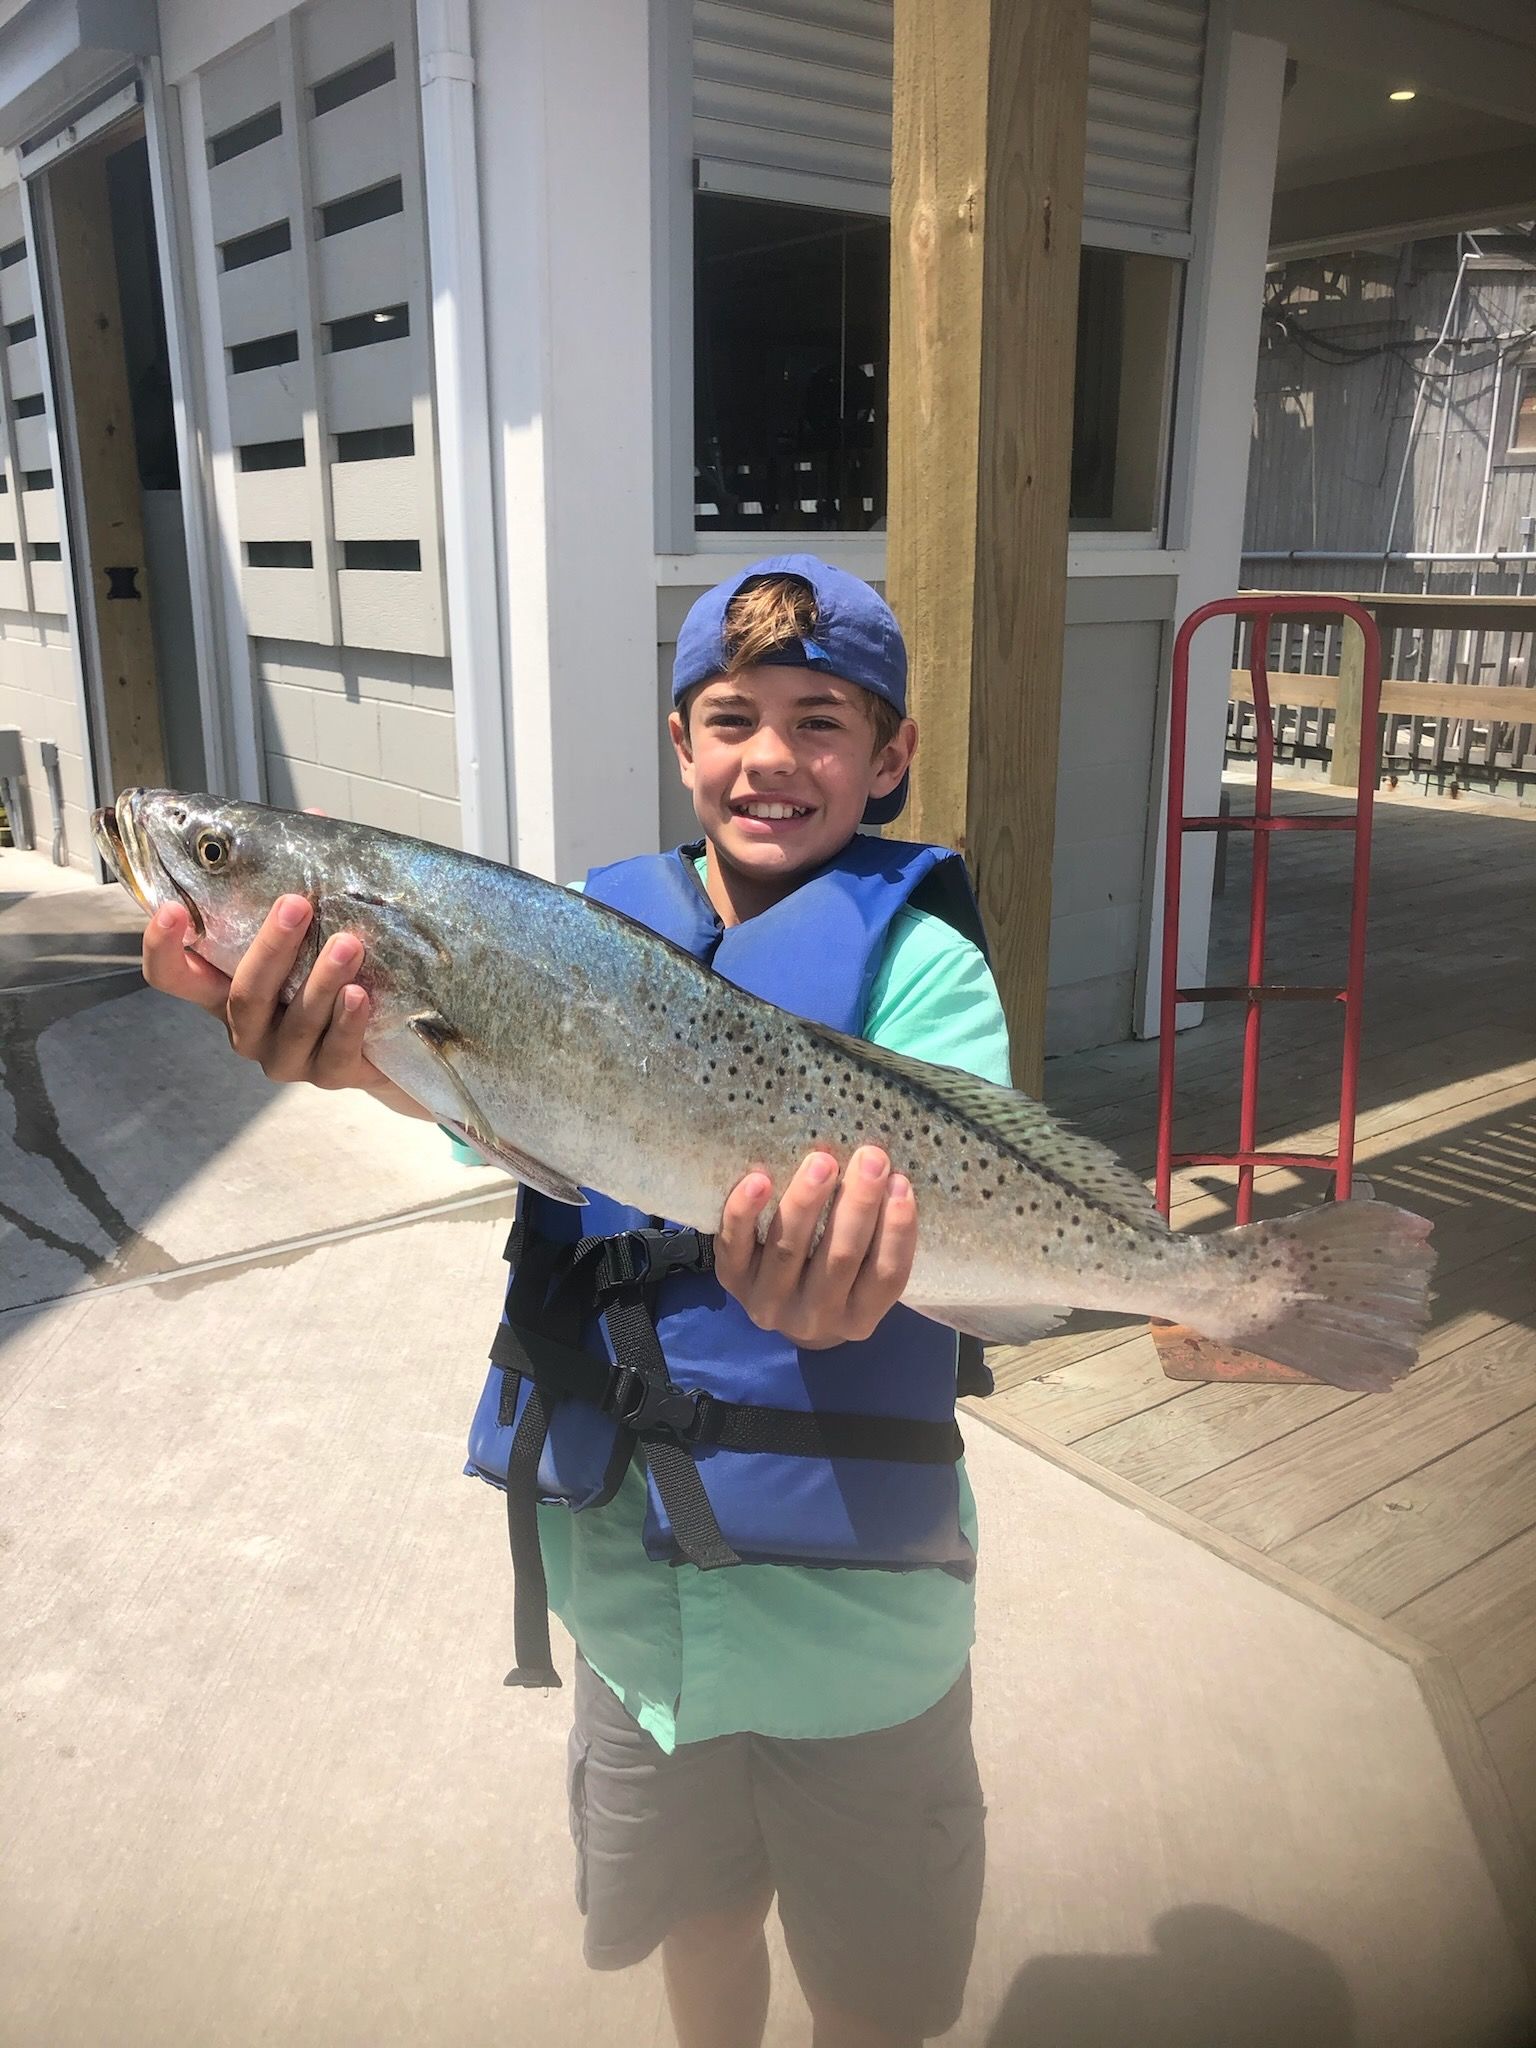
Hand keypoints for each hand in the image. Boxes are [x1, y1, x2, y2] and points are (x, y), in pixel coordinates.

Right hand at [141, 895, 418, 1112]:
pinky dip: (348, 1021)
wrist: (390, 1032)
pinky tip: (361, 995)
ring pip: (293, 1022)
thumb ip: (304, 880)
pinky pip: (335, 1051)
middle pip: (242, 994)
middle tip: (298, 903)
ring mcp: (285, 1056)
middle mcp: (247, 1027)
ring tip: (349, 944)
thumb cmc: (335, 967)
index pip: (172, 976)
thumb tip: (315, 817)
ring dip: (321, 981)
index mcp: (225, 987)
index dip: (162, 947)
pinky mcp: (330, 1075)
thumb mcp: (313, 928)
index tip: (172, 908)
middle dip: (270, 948)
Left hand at [714, 1147, 917, 1348]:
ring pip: (789, 1249)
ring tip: (822, 1162)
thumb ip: (876, 1236)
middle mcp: (814, 1318)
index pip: (886, 1277)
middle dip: (857, 1204)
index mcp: (859, 1318)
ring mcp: (769, 1302)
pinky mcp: (730, 1279)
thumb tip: (890, 1174)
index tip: (901, 1182)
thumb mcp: (863, 1272)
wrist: (779, 1304)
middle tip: (871, 1158)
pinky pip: (736, 1245)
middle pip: (840, 1259)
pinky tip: (759, 1180)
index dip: (897, 1231)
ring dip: (807, 1201)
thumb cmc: (835, 1274)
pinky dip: (745, 1212)